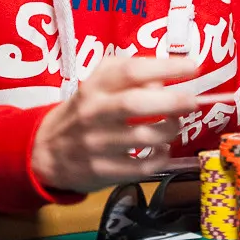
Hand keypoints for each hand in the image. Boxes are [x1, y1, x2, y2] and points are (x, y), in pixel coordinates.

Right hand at [31, 57, 198, 192]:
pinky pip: (143, 166)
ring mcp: (96, 144)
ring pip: (144, 138)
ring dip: (170, 130)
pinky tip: (163, 149)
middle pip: (136, 104)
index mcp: (94, 87)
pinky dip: (162, 156)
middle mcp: (93, 113)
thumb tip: (167, 78)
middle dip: (172, 101)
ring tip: (174, 125)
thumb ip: (128, 76)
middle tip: (193, 101)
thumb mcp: (97, 86)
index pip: (131, 71)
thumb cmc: (83, 112)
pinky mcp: (103, 171)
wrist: (46, 152)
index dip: (166, 68)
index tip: (192, 67)